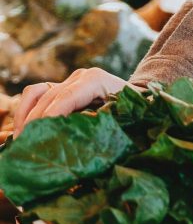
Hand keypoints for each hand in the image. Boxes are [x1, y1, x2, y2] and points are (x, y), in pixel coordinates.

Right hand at [13, 68, 138, 137]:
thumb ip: (104, 124)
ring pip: (36, 94)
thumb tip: (78, 140)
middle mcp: (79, 77)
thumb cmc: (136, 110)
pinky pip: (36, 94)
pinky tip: (22, 131)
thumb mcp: (125, 118)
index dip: (50, 117)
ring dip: (25, 116)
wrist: (140, 97)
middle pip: (48, 98)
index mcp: (96, 80)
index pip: (66, 98)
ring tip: (21, 140)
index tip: (37, 137)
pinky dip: (26, 110)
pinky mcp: (61, 87)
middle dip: (34, 123)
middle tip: (25, 147)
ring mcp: (68, 80)